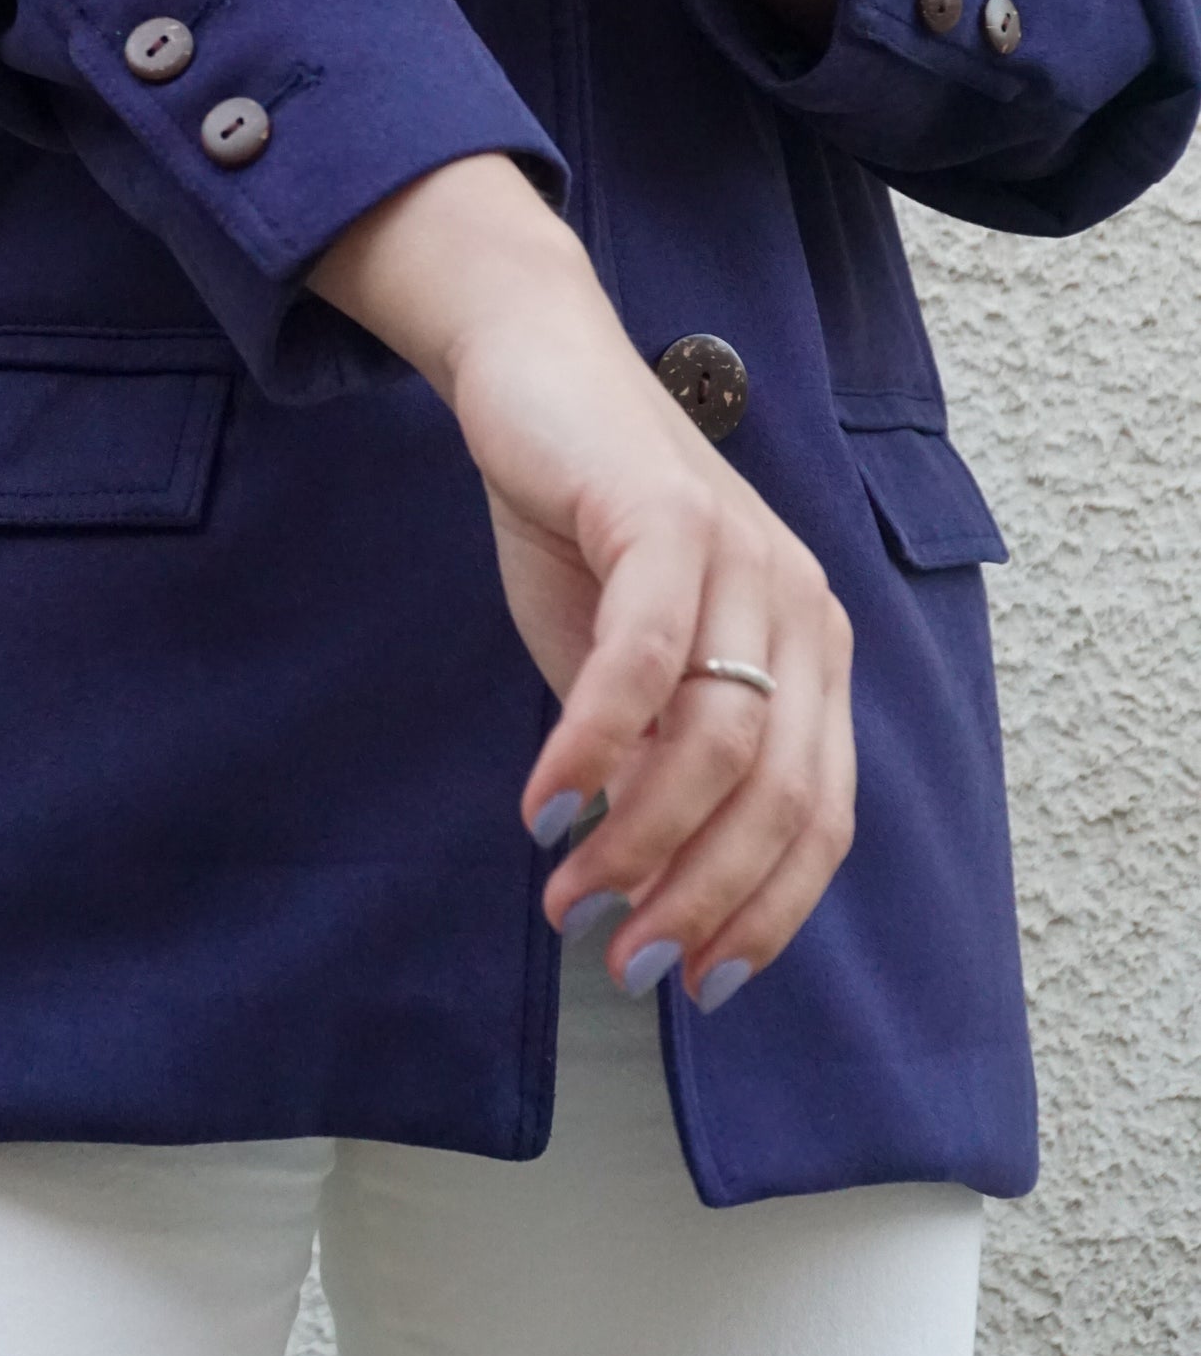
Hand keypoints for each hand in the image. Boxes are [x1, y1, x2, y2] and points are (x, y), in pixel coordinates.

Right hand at [309, 155, 855, 1005]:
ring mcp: (745, 559)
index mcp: (809, 652)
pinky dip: (591, 746)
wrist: (534, 370)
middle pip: (780, 796)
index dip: (764, 913)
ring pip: (719, 742)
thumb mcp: (627, 665)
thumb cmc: (581, 525)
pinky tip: (543, 802)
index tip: (697, 985)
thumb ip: (654, 756)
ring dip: (638, 840)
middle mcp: (800, 609)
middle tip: (623, 960)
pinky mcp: (667, 518)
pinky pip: (642, 661)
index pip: (821, 817)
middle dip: (702, 899)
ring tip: (570, 894)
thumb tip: (651, 882)